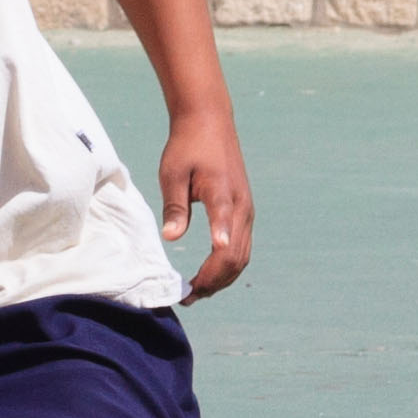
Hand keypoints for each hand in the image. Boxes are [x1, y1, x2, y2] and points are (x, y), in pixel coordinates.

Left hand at [158, 114, 255, 299]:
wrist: (210, 120)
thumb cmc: (187, 145)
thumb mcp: (172, 173)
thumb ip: (174, 205)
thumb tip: (170, 237)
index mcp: (224, 196)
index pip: (224, 236)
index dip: (213, 263)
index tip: (200, 284)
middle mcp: (242, 208)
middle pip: (235, 257)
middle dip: (213, 282)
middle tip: (187, 296)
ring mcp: (246, 210)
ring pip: (242, 256)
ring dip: (221, 278)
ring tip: (197, 291)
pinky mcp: (244, 211)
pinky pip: (242, 247)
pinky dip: (227, 266)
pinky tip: (209, 273)